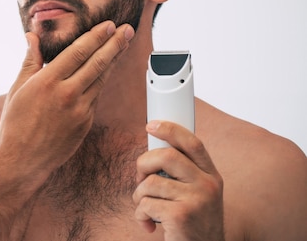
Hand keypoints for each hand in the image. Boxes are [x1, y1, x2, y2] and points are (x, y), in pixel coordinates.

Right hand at [0, 21, 133, 181]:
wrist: (23, 160)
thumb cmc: (16, 123)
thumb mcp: (18, 88)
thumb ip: (30, 60)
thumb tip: (32, 36)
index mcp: (47, 82)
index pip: (78, 52)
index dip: (95, 36)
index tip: (108, 25)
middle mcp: (66, 94)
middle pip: (97, 62)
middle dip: (114, 43)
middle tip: (127, 29)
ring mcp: (79, 110)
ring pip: (101, 79)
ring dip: (114, 59)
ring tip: (124, 44)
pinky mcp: (86, 123)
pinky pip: (96, 96)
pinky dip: (102, 81)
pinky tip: (107, 70)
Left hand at [133, 120, 224, 240]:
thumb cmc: (192, 222)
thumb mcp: (197, 194)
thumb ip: (183, 173)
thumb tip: (154, 150)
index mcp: (211, 175)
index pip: (192, 142)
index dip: (170, 129)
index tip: (151, 125)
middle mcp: (208, 185)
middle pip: (166, 156)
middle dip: (143, 164)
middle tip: (140, 179)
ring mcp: (196, 200)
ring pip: (150, 182)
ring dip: (139, 196)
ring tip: (147, 209)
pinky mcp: (181, 216)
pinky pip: (145, 204)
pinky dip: (139, 215)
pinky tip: (149, 225)